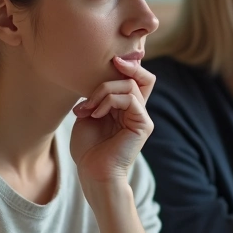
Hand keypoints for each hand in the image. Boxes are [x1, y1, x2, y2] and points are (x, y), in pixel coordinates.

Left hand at [70, 57, 155, 190]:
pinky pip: (130, 99)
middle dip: (123, 67)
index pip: (136, 78)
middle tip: (108, 65)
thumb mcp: (88, 115)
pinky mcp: (143, 125)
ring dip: (104, 91)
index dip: (128, 64)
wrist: (93, 173)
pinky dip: (109, 101)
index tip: (111, 59)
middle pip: (143, 76)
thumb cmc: (88, 149)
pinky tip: (95, 114)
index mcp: (125, 108)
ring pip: (130, 85)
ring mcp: (141, 117)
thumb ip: (96, 96)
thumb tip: (98, 79)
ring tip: (88, 107)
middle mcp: (137, 111)